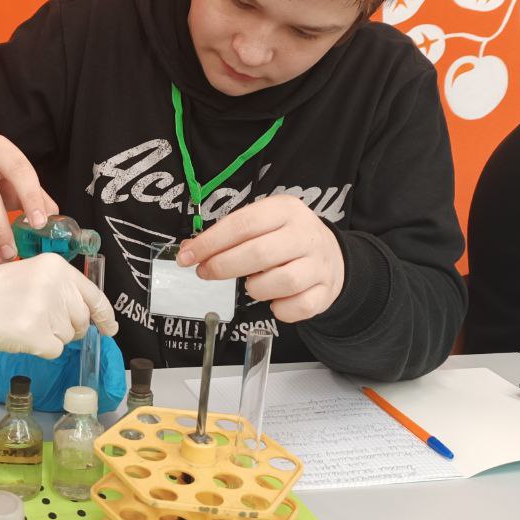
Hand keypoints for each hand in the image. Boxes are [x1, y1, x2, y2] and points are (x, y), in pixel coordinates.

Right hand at [0, 255, 118, 363]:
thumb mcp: (34, 276)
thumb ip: (63, 290)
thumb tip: (91, 318)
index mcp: (57, 266)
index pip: (93, 295)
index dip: (104, 315)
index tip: (110, 328)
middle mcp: (56, 284)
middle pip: (82, 320)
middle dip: (68, 327)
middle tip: (41, 319)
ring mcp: (46, 309)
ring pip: (68, 337)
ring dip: (51, 336)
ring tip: (25, 321)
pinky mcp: (36, 333)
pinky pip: (54, 350)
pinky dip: (41, 348)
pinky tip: (22, 334)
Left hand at [177, 195, 344, 322]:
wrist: (332, 254)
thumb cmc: (285, 238)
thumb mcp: (260, 224)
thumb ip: (227, 235)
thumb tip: (190, 249)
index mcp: (285, 210)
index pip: (242, 224)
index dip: (210, 243)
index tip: (187, 257)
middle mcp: (305, 234)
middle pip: (258, 253)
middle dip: (223, 267)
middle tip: (205, 272)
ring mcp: (319, 264)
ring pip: (282, 282)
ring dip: (256, 288)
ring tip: (252, 284)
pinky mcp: (326, 291)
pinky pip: (299, 307)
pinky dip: (280, 309)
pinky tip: (274, 299)